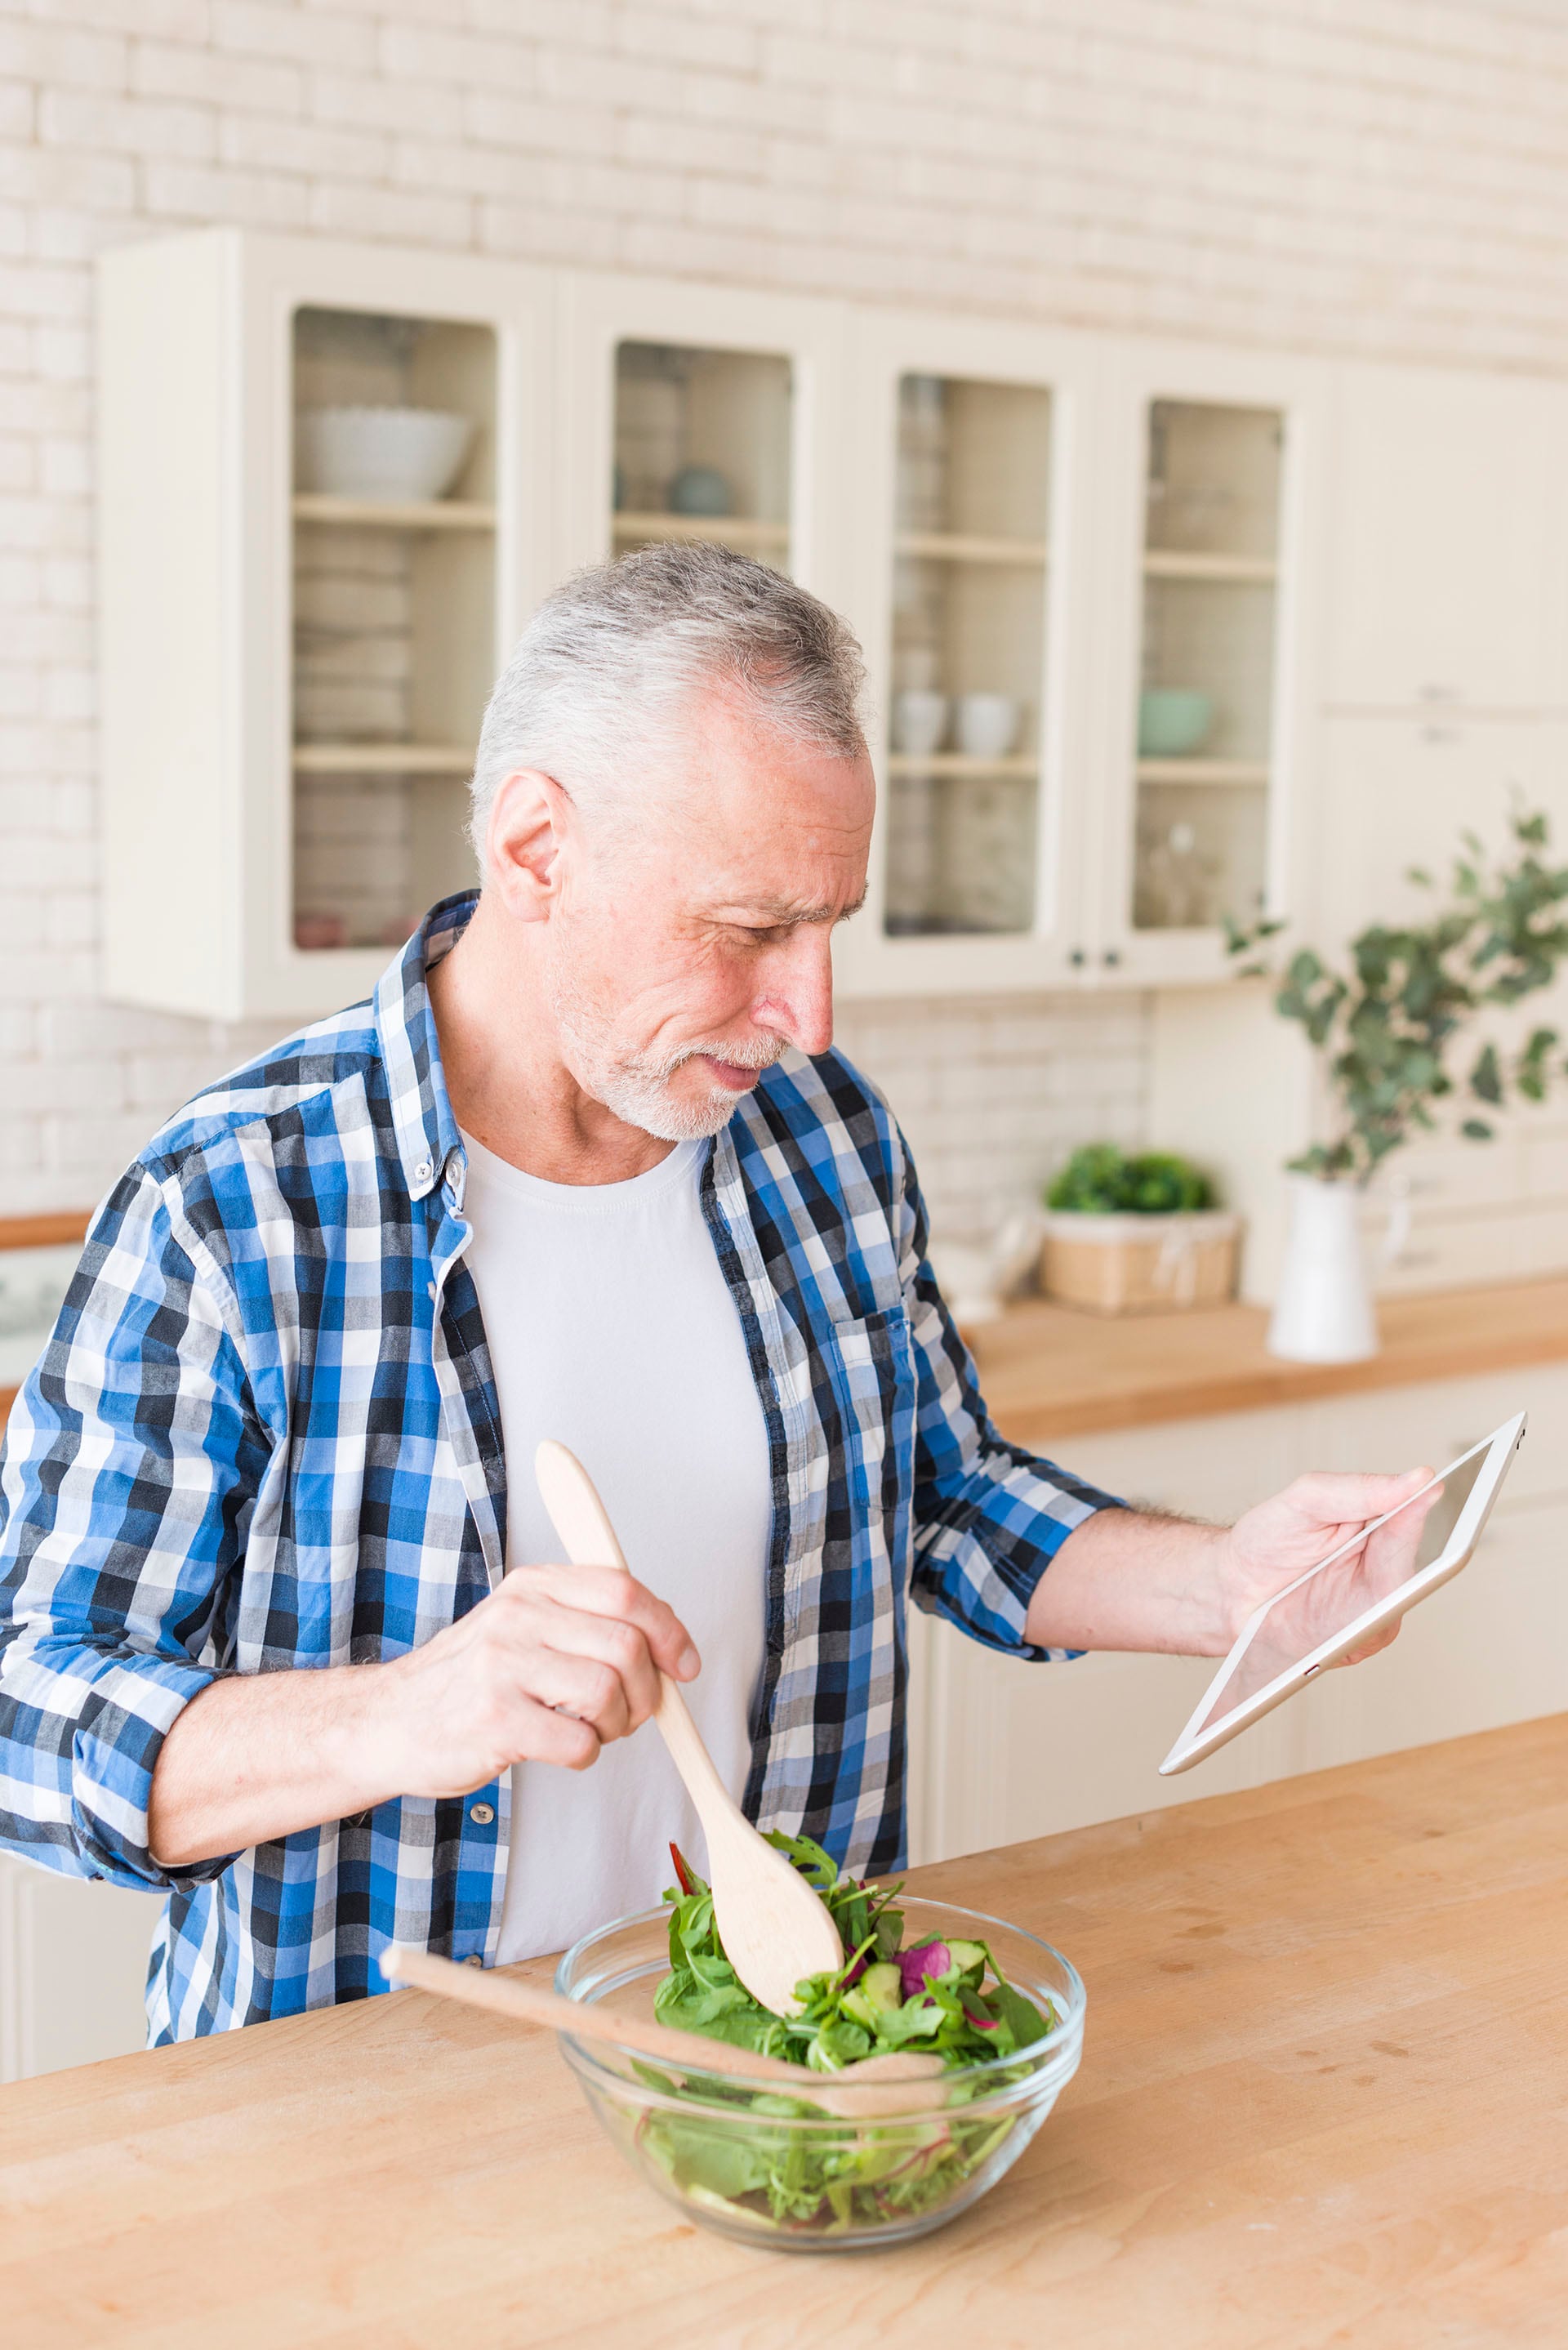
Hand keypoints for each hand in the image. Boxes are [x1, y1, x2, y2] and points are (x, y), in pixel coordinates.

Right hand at [370, 1564, 700, 1797]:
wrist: (388, 1722)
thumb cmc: (466, 1681)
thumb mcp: (521, 1626)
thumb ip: (584, 1622)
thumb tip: (666, 1637)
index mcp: (532, 1587)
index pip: (625, 1590)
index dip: (669, 1630)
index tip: (684, 1665)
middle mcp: (517, 1616)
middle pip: (627, 1644)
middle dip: (647, 1691)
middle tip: (630, 1713)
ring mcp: (502, 1667)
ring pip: (608, 1691)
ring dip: (617, 1725)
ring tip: (592, 1731)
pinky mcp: (495, 1721)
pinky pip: (580, 1742)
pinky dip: (587, 1755)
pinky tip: (562, 1750)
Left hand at [1218, 1466, 1440, 1668]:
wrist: (1231, 1591)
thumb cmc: (1268, 1542)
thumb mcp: (1304, 1502)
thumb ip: (1356, 1489)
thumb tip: (1416, 1479)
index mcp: (1377, 1523)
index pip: (1413, 1511)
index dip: (1425, 1504)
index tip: (1433, 1490)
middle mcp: (1385, 1563)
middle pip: (1417, 1559)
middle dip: (1405, 1553)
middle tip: (1387, 1544)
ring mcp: (1378, 1603)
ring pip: (1401, 1601)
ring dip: (1384, 1597)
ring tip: (1359, 1589)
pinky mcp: (1363, 1639)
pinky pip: (1376, 1636)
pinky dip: (1362, 1630)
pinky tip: (1344, 1625)